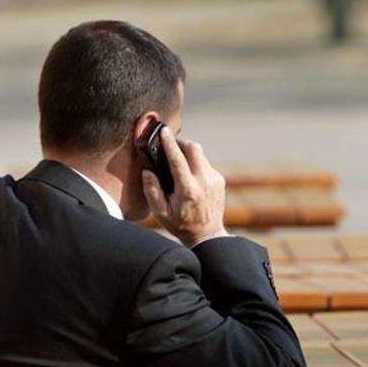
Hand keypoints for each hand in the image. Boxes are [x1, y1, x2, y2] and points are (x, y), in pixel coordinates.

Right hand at [141, 126, 227, 247]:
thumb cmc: (181, 225)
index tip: (164, 131)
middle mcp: (204, 182)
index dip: (169, 143)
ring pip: (200, 154)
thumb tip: (147, 171)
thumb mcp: (160, 213)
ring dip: (188, 153)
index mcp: (188, 190)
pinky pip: (205, 164)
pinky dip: (195, 164)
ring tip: (177, 162)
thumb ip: (151, 191)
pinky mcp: (219, 180)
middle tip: (170, 145)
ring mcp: (214, 180)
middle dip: (180, 142)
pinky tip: (189, 175)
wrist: (207, 235)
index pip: (178, 159)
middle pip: (193, 148)